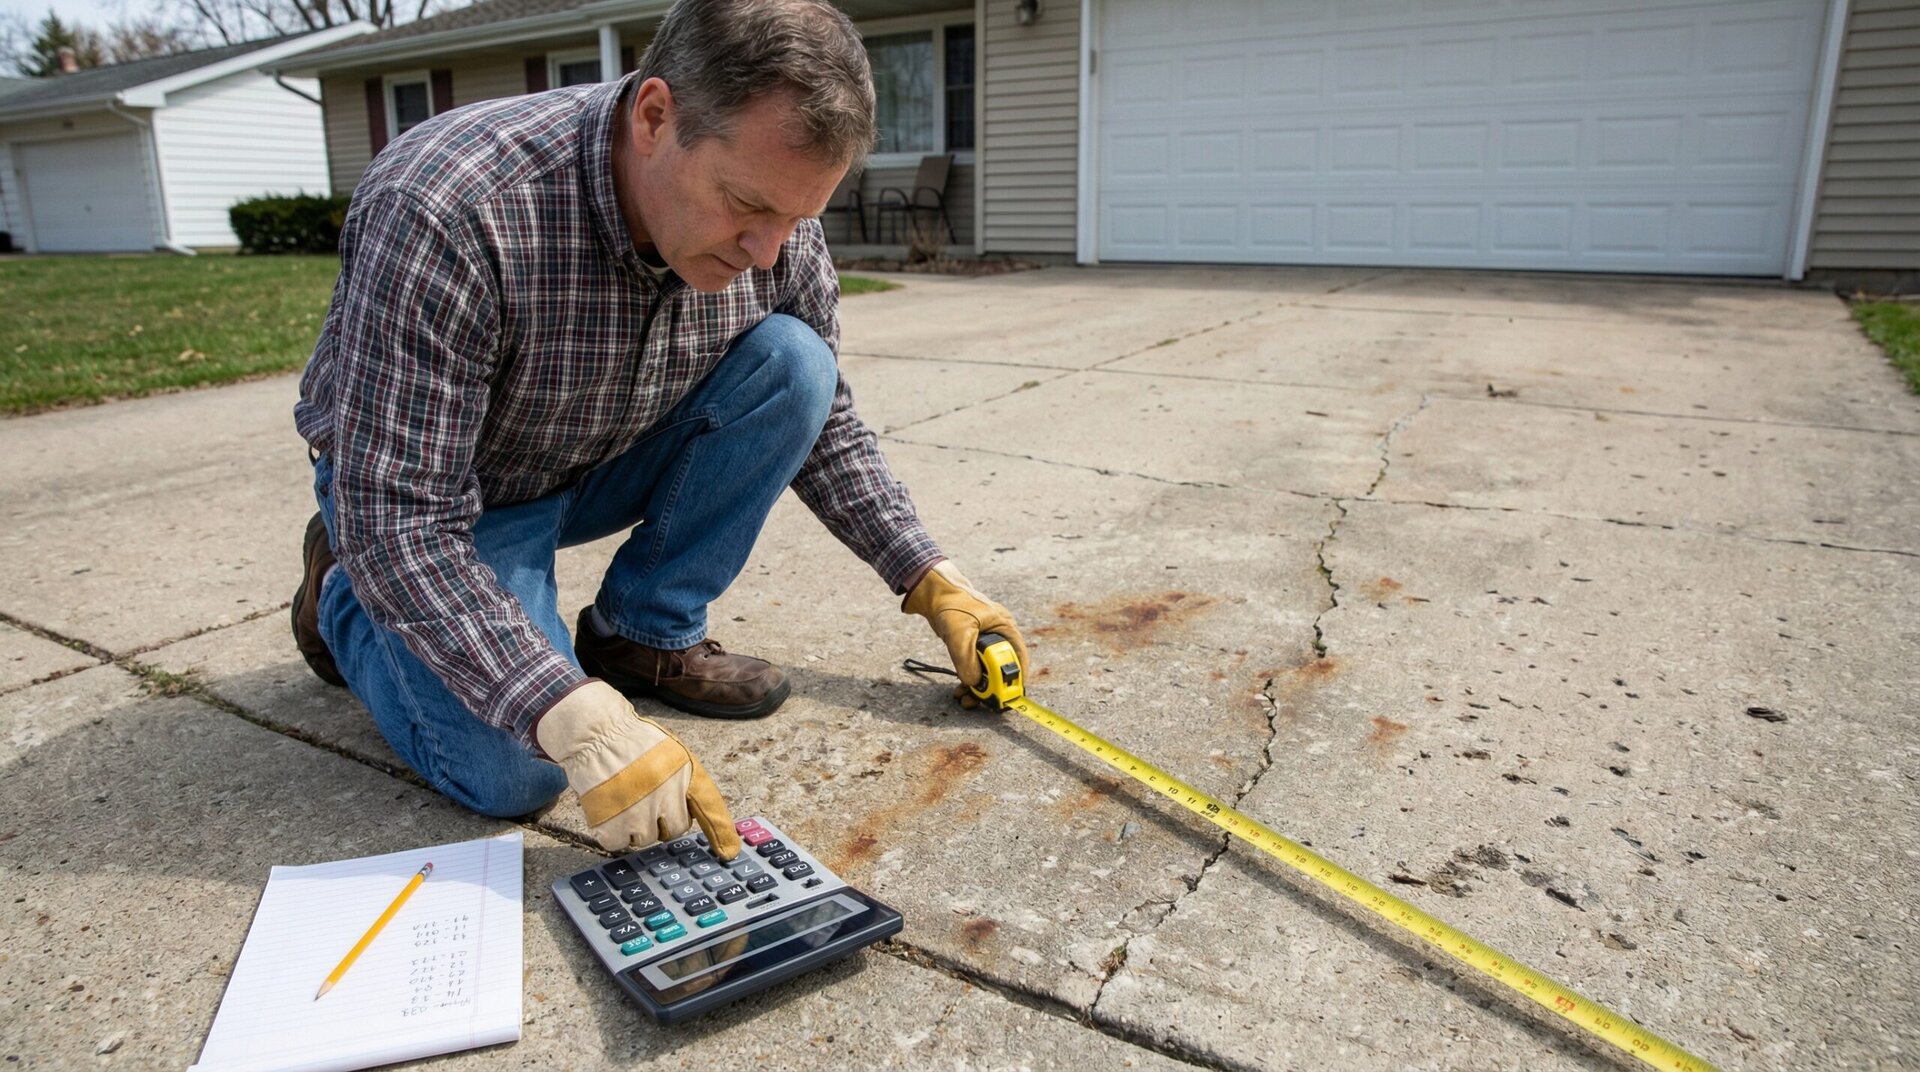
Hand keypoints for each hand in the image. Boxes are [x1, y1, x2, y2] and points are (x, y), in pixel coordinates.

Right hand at [534, 681, 741, 858]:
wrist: (595, 735)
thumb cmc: (631, 741)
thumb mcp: (669, 752)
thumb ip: (682, 781)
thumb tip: (687, 811)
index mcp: (684, 772)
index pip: (709, 806)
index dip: (722, 832)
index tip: (728, 852)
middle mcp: (666, 793)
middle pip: (676, 829)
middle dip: (663, 822)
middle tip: (646, 804)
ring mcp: (639, 811)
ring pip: (646, 838)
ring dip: (636, 827)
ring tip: (624, 802)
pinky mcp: (612, 823)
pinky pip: (619, 843)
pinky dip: (613, 833)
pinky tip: (609, 811)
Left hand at [903, 561, 1029, 696]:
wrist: (934, 594)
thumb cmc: (952, 605)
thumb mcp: (959, 633)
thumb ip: (966, 659)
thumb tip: (973, 683)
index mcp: (1005, 628)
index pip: (1018, 657)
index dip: (1016, 678)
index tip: (1008, 695)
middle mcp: (999, 636)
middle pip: (1003, 667)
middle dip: (993, 687)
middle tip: (981, 702)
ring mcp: (986, 643)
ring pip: (988, 670)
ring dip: (978, 687)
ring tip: (965, 699)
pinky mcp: (973, 647)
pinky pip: (976, 667)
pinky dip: (970, 679)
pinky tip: (960, 689)